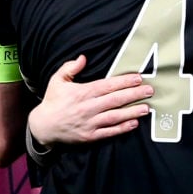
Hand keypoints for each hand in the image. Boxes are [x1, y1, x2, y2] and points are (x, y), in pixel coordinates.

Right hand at [29, 55, 151, 145]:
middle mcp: (87, 108)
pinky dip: (122, 128)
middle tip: (150, 91)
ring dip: (132, 112)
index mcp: (82, 93)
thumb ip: (70, 67)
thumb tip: (83, 57)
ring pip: (114, 117)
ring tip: (147, 108)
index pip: (107, 86)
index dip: (124, 82)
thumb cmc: (53, 101)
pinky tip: (134, 123)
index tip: (138, 78)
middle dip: (134, 95)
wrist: (42, 127)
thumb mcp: (57, 80)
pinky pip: (109, 132)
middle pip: (115, 100)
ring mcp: (89, 123)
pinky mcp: (89, 136)